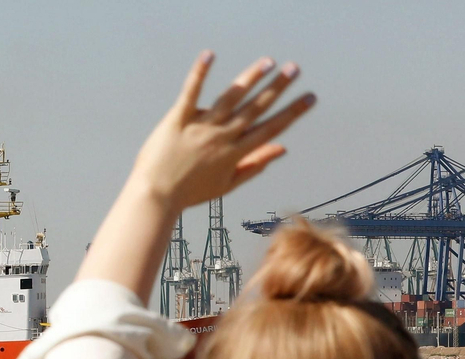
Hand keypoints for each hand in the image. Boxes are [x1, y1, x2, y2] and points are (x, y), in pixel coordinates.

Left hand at [128, 53, 314, 210]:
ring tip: (268, 62)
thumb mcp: (227, 183)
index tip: (309, 98)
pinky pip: (191, 93)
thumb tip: (282, 148)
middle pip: (255, 108)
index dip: (292, 112)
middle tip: (295, 69)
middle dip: (277, 87)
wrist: (154, 196)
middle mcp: (221, 137)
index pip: (270, 128)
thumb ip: (255, 165)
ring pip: (230, 98)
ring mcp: (200, 127)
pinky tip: (209, 55)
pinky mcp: (178, 120)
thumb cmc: (189, 193)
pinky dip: (200, 73)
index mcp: (234, 153)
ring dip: (250, 78)